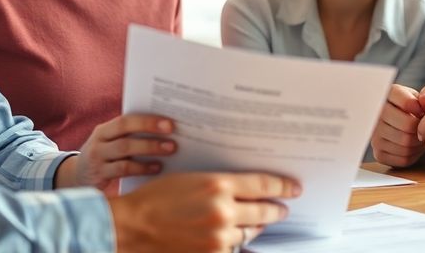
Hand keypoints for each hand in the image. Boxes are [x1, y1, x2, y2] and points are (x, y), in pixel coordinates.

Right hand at [62, 114, 177, 189]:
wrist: (77, 179)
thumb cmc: (106, 159)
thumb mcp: (112, 145)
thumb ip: (131, 137)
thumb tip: (167, 131)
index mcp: (104, 130)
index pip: (126, 120)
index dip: (148, 120)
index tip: (170, 124)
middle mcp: (98, 142)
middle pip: (125, 133)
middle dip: (151, 133)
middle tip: (173, 138)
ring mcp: (97, 159)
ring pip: (125, 150)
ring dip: (149, 149)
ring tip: (170, 150)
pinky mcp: (99, 176)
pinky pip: (123, 170)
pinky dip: (142, 168)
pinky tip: (157, 168)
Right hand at [108, 172, 300, 252]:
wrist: (130, 226)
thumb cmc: (155, 198)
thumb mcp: (191, 179)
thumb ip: (220, 185)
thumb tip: (245, 188)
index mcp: (218, 185)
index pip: (263, 183)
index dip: (282, 186)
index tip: (293, 188)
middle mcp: (223, 211)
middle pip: (264, 209)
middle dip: (275, 209)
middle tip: (282, 208)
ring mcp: (218, 237)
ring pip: (249, 232)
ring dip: (254, 226)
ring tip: (258, 222)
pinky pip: (233, 249)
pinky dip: (234, 242)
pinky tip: (231, 237)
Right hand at [371, 84, 424, 166]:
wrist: (412, 128)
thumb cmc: (420, 110)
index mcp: (388, 95)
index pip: (407, 102)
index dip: (421, 109)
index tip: (423, 111)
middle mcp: (376, 114)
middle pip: (406, 125)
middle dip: (421, 128)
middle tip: (424, 127)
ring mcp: (375, 135)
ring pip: (405, 142)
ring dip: (418, 142)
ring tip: (418, 136)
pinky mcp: (379, 153)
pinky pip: (402, 158)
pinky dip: (413, 155)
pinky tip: (412, 147)